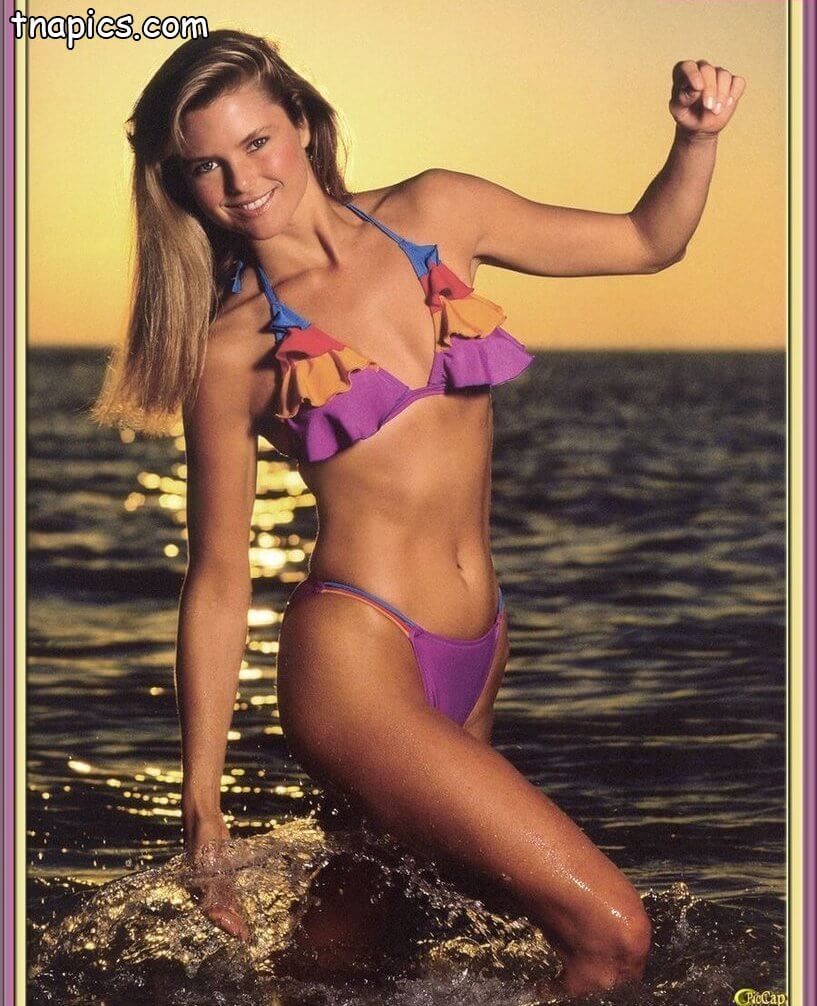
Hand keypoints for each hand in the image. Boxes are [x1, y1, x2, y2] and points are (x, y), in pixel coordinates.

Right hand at [182, 807, 251, 941]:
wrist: (205, 819)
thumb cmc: (202, 837)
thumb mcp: (205, 859)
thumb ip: (209, 884)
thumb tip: (213, 909)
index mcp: (196, 887)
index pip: (210, 911)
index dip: (223, 923)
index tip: (236, 932)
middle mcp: (203, 888)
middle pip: (217, 911)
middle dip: (231, 924)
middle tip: (245, 937)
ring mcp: (212, 881)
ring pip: (223, 904)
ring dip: (234, 917)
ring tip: (245, 932)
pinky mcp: (221, 874)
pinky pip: (228, 893)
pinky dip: (234, 904)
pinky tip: (242, 913)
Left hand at [669, 59, 745, 139]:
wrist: (700, 126)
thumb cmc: (686, 115)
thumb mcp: (678, 110)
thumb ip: (683, 98)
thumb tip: (696, 88)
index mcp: (684, 73)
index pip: (688, 67)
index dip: (693, 75)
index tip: (698, 88)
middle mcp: (701, 69)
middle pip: (708, 70)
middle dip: (710, 89)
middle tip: (708, 107)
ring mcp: (718, 73)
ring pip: (723, 75)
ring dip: (721, 94)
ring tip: (715, 110)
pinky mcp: (732, 81)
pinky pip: (738, 82)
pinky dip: (734, 93)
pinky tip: (727, 104)